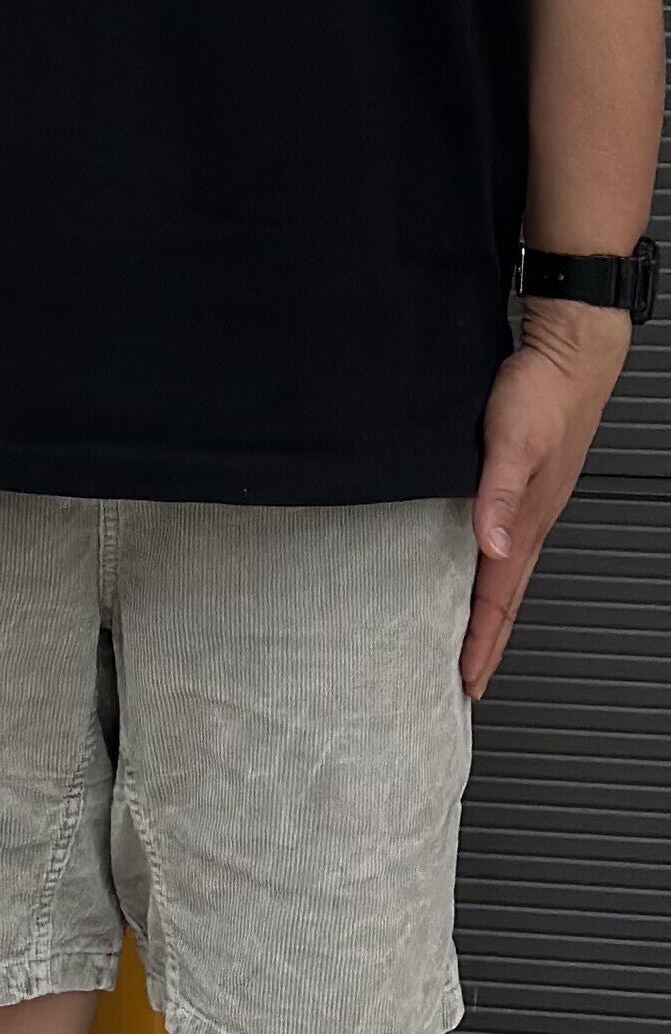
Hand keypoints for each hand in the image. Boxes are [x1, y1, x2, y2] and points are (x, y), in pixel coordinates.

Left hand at [462, 303, 629, 697]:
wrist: (568, 354)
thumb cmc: (543, 392)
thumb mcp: (512, 441)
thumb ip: (498, 492)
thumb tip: (491, 546)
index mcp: (527, 520)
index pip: (498, 597)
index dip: (481, 640)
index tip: (465, 679)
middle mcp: (529, 519)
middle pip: (503, 597)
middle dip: (485, 642)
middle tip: (464, 679)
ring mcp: (529, 504)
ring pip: (503, 573)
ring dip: (485, 611)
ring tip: (468, 640)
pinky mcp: (522, 484)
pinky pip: (501, 543)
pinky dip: (486, 571)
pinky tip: (472, 568)